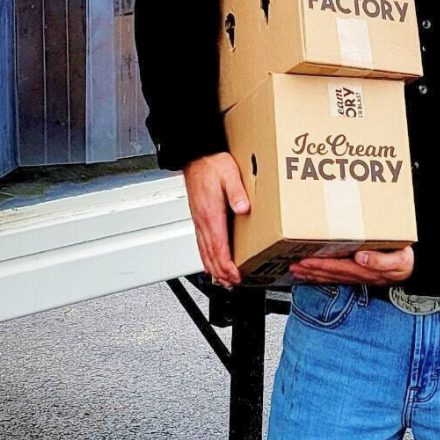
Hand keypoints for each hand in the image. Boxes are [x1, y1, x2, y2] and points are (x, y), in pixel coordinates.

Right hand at [182, 152, 250, 287]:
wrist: (196, 156)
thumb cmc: (213, 164)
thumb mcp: (230, 174)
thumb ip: (237, 192)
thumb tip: (243, 208)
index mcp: (211, 214)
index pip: (218, 247)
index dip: (227, 265)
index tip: (235, 276)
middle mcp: (203, 221)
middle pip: (210, 255)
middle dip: (221, 272)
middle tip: (233, 284)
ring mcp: (199, 221)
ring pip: (204, 252)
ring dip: (214, 268)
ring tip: (224, 280)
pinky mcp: (199, 218)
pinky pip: (201, 244)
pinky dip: (207, 257)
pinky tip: (211, 262)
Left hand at [290, 246, 413, 286]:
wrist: (413, 268)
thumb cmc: (406, 261)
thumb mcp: (399, 260)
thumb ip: (381, 260)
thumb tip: (361, 257)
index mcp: (367, 270)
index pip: (339, 268)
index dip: (322, 265)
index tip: (307, 260)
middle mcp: (359, 274)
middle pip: (330, 274)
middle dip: (311, 270)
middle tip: (294, 265)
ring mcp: (357, 276)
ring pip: (330, 276)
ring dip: (312, 274)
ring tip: (296, 270)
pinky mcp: (357, 274)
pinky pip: (335, 277)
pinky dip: (321, 275)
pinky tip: (311, 273)